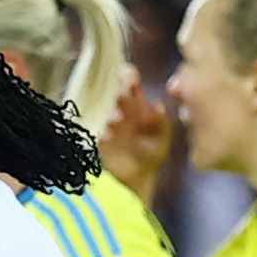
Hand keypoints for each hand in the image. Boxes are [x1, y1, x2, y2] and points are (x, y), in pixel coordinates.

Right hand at [99, 64, 173, 194]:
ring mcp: (106, 123)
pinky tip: (108, 135)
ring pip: (102, 109)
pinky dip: (101, 131)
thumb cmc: (151, 154)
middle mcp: (118, 109)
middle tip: (123, 94)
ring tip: (117, 118)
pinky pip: (95, 130)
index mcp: (136, 103)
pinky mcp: (97, 138)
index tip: (130, 78)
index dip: (128, 76)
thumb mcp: (162, 138)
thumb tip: (157, 106)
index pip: (129, 82)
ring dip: (108, 110)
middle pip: (112, 91)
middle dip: (116, 90)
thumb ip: (161, 123)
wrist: (137, 179)